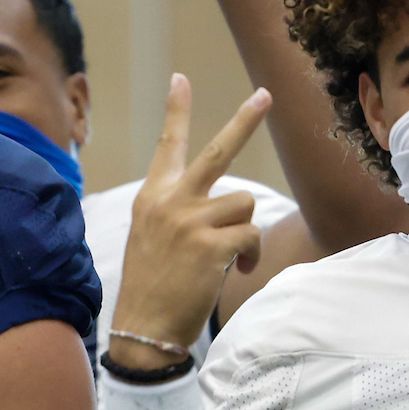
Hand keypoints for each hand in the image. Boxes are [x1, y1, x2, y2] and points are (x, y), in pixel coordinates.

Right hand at [110, 75, 271, 369]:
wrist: (143, 330)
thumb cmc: (150, 289)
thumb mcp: (149, 239)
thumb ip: (175, 212)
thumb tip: (219, 205)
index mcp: (152, 197)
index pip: (168, 145)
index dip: (176, 110)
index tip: (181, 79)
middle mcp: (170, 202)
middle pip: (217, 151)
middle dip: (245, 120)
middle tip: (265, 95)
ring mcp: (190, 222)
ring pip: (243, 205)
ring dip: (244, 233)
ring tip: (230, 257)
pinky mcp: (210, 245)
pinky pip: (250, 236)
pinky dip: (250, 256)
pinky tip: (235, 271)